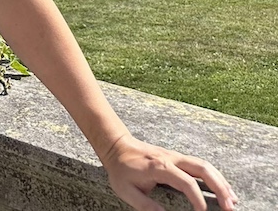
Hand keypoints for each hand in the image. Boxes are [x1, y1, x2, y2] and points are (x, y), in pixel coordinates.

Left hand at [102, 134, 236, 210]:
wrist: (116, 146)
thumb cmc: (121, 169)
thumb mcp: (125, 189)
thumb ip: (144, 205)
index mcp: (160, 167)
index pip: (186, 182)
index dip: (197, 197)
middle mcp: (171, 159)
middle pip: (202, 168)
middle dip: (219, 187)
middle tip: (230, 207)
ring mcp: (176, 156)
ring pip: (204, 165)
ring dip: (221, 182)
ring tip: (233, 201)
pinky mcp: (178, 158)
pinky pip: (200, 165)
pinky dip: (215, 176)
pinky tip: (223, 189)